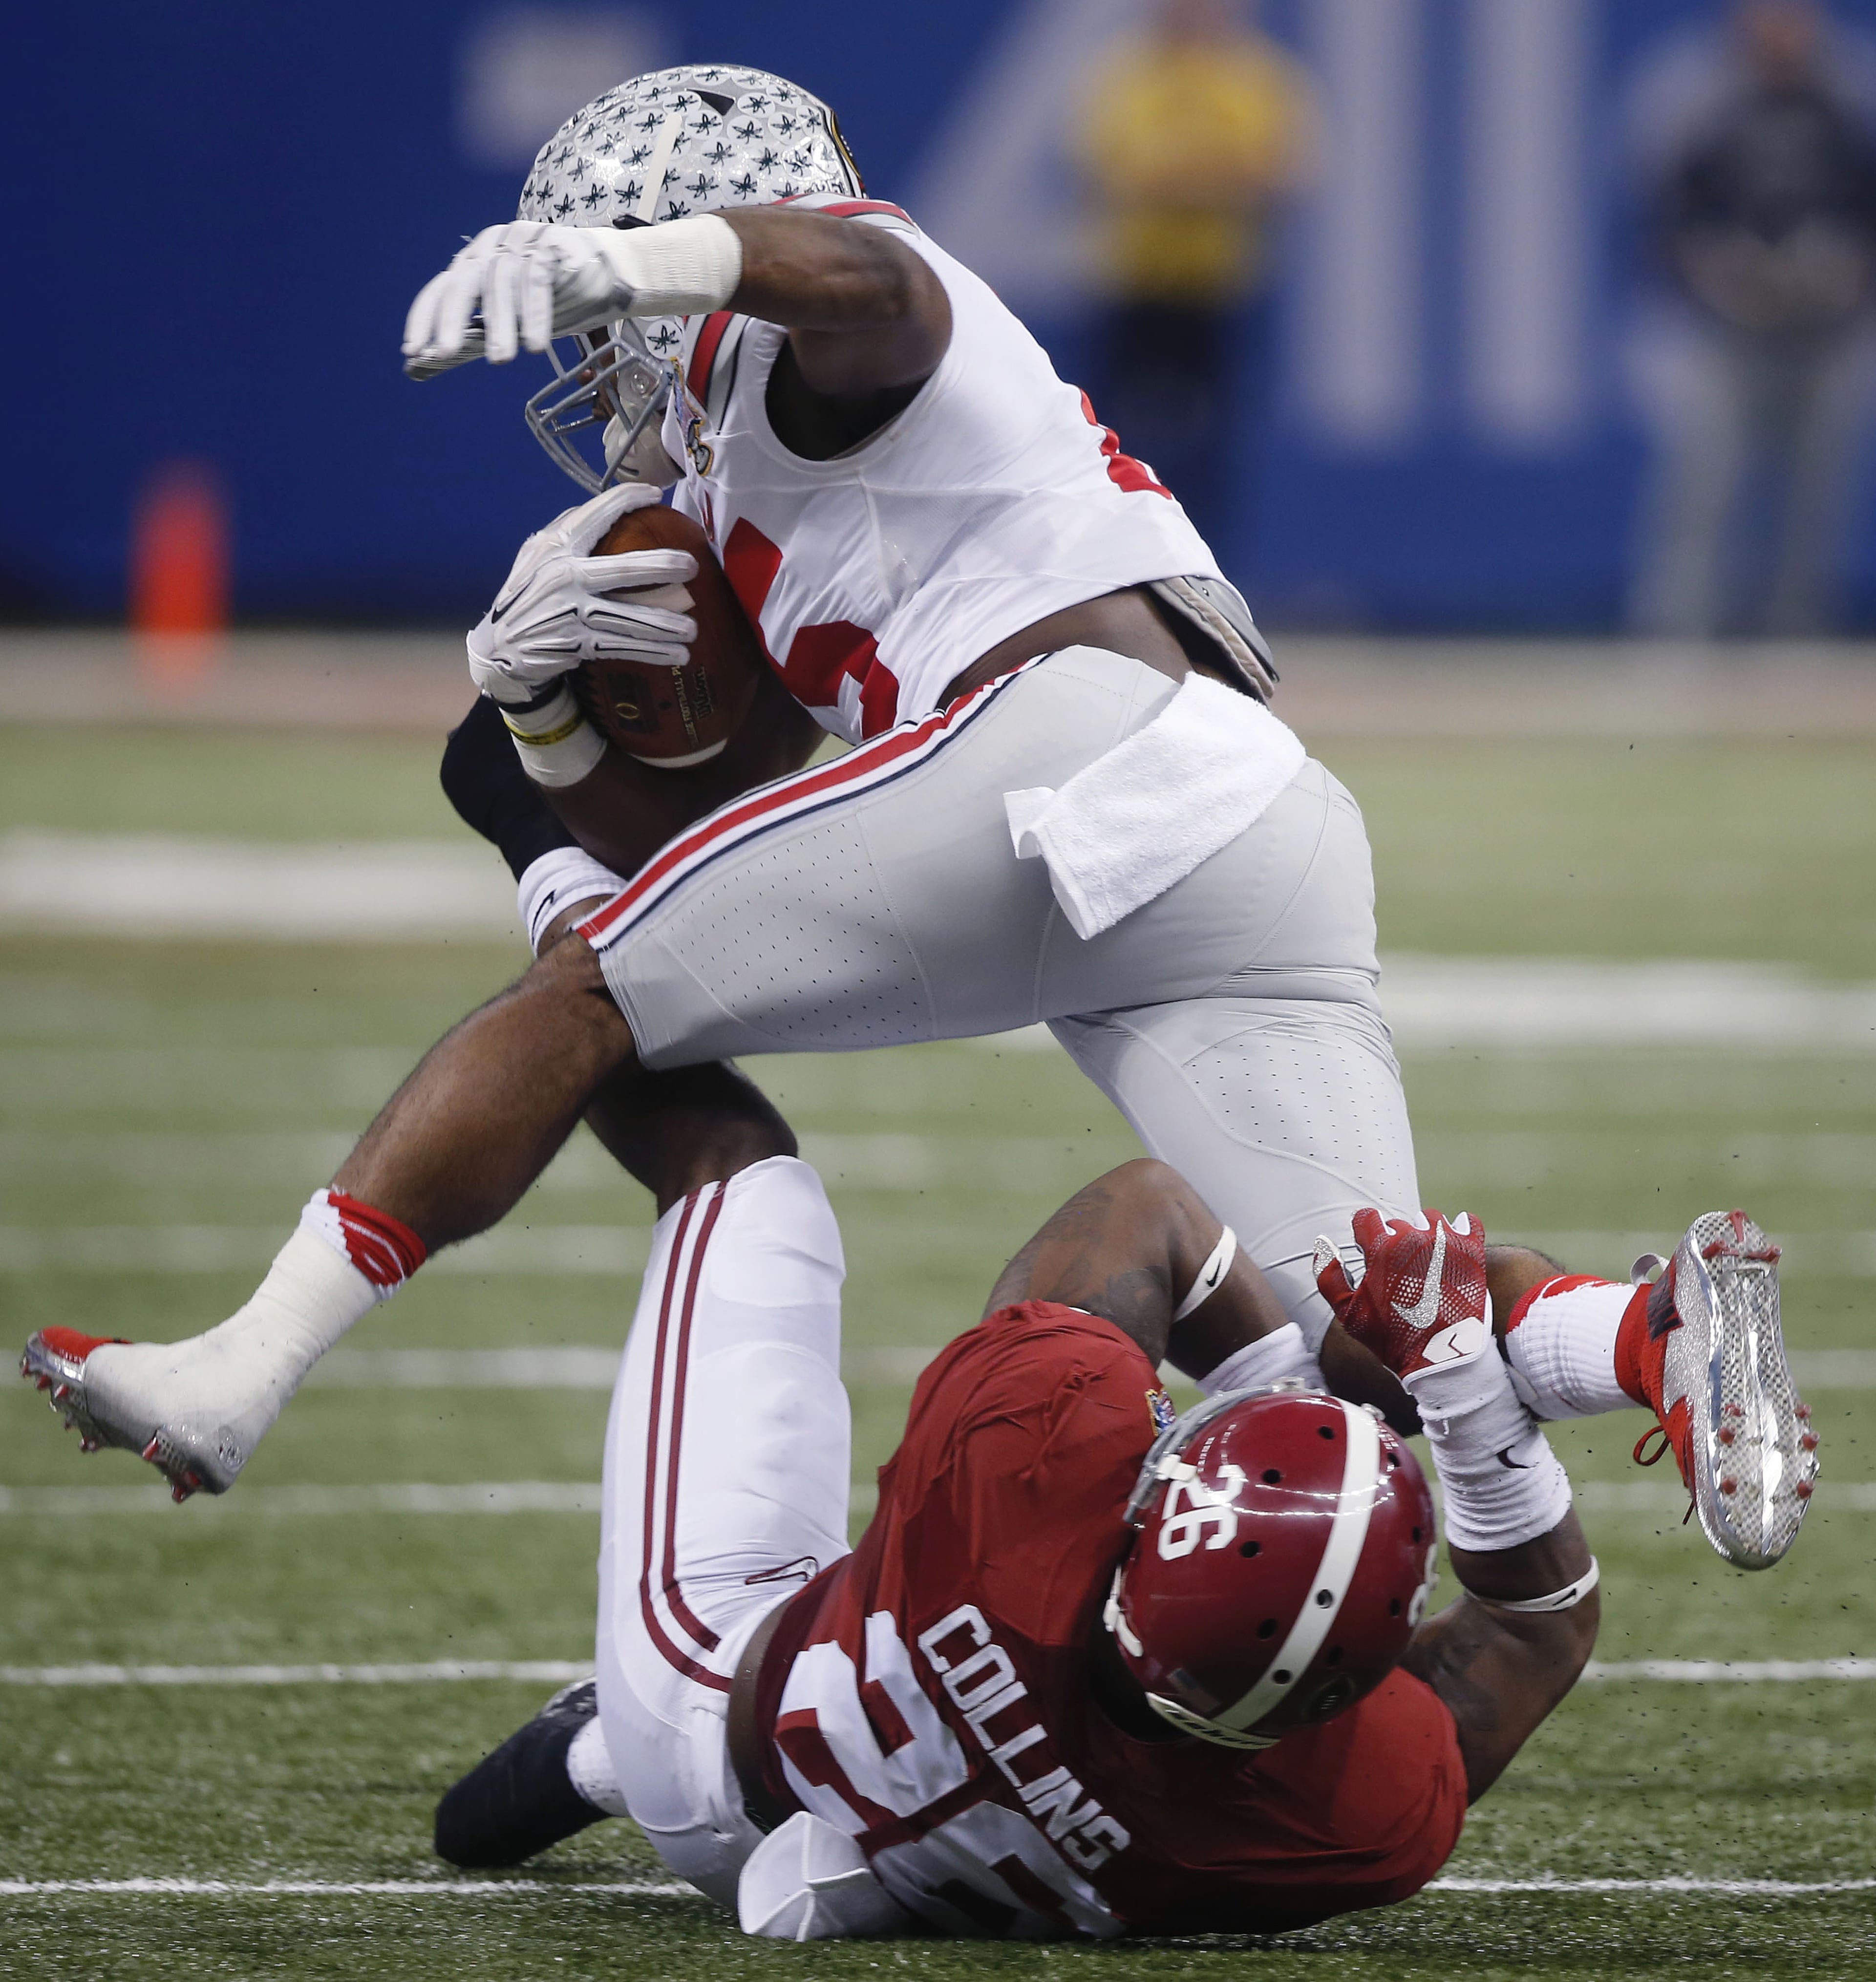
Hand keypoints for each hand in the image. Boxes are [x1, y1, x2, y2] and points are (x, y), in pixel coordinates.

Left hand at [405, 222, 625, 370]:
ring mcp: (521, 242)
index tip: (413, 351)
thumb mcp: (514, 318)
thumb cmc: (557, 297)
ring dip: (500, 325)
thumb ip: (481, 333)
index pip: (442, 288)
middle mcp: (493, 247)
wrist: (609, 272)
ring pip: (501, 282)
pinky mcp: (551, 246)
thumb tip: (434, 362)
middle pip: (464, 282)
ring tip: (500, 361)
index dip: (425, 318)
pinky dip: (534, 313)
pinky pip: (536, 279)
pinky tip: (535, 345)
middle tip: (443, 354)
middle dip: (451, 320)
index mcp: (476, 262)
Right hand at [465, 486, 697, 702]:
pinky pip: (624, 646)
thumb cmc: (529, 595)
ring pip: (629, 618)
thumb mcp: (535, 555)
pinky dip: (653, 653)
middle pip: (622, 570)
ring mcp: (571, 612)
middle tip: (693, 565)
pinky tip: (678, 655)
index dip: (627, 499)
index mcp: (555, 548)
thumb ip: (564, 531)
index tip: (655, 493)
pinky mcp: (578, 643)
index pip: (595, 514)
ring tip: (692, 630)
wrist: (502, 647)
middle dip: (661, 567)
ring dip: (665, 626)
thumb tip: (599, 508)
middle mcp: (564, 577)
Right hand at [1313, 1208, 1490, 1383]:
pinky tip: (1453, 1243)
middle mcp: (1413, 1238)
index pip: (1365, 1217)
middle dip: (1393, 1240)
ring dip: (1423, 1232)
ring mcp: (1445, 1242)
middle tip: (1399, 1270)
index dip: (1363, 1233)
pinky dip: (1459, 1228)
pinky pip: (1466, 1221)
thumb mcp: (1348, 1313)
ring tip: (1425, 1258)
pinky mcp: (1472, 1250)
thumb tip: (1322, 1244)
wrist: (1444, 1357)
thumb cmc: (1394, 1338)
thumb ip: (1328, 1276)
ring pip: (1429, 1219)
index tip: (1368, 1247)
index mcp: (1381, 1249)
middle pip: (1397, 1223)